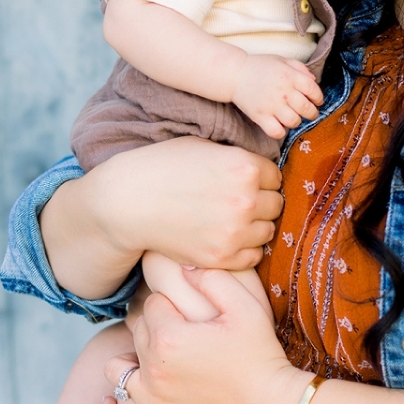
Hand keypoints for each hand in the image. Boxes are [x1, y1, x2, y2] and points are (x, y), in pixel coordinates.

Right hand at [42, 137, 283, 299]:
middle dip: (261, 201)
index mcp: (244, 166)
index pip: (275, 176)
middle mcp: (246, 199)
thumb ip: (237, 156)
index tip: (244, 181)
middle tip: (236, 201)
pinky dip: (243, 249)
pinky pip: (252, 256)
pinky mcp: (221, 257)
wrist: (128, 202)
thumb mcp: (204, 146)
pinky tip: (225, 237)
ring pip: (267, 231)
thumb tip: (262, 166)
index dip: (260, 178)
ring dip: (255, 226)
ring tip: (230, 219)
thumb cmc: (162, 167)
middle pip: (276, 204)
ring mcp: (234, 231)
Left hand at [99, 270, 308, 403]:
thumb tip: (185, 266)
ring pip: (118, 369)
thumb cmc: (260, 353)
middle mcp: (153, 368)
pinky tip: (116, 400)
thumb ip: (212, 279)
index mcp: (169, 336)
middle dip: (155, 327)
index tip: (193, 312)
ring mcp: (152, 401)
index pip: (152, 303)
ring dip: (131, 360)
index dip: (173, 303)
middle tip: (184, 332)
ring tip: (155, 358)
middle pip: (136, 332)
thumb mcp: (244, 306)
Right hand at [232, 56, 322, 137]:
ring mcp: (271, 105)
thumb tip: (314, 81)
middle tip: (309, 113)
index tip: (317, 101)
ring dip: (297, 122)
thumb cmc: (260, 66)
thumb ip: (300, 68)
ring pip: (294, 121)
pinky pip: (276, 132)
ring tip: (293, 118)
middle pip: (306, 108)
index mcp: (290, 76)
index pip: (313, 90)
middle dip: (312, 113)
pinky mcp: (260, 116)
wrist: (234, 74)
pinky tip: (280, 126)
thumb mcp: (282, 60)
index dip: (319, 97)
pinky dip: (281, 132)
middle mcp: (283, 91)